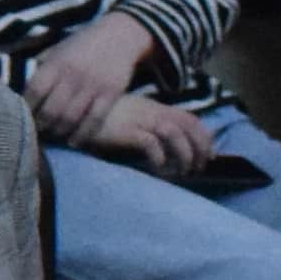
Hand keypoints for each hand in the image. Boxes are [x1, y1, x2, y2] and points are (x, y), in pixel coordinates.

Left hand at [25, 15, 156, 138]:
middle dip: (41, 126)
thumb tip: (21, 90)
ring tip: (54, 136)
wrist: (119, 35)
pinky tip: (73, 142)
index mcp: (55, 63)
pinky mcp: (111, 93)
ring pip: (71, 118)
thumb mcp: (57, 50)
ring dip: (60, 132)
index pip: (33, 92)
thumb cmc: (81, 45)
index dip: (26, 109)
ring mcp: (93, 85)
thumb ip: (41, 69)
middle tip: (37, 133)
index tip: (21, 119)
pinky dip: (82, 135)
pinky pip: (94, 120)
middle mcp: (72, 75)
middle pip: (51, 110)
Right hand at [89, 91, 214, 174]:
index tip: (208, 156)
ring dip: (183, 155)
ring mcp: (139, 119)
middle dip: (200, 148)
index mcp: (154, 107)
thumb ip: (144, 124)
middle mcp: (151, 111)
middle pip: (188, 125)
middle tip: (199, 168)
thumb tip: (164, 146)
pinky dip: (159, 159)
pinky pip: (151, 144)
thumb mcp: (126, 117)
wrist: (72, 109)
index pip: (189, 118)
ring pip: (175, 134)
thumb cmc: (98, 118)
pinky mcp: (126, 130)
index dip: (204, 137)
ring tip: (181, 173)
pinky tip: (158, 171)